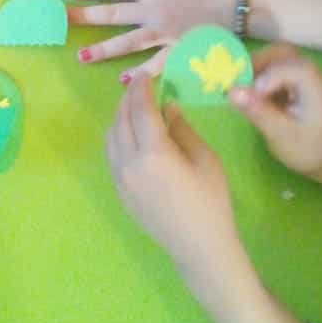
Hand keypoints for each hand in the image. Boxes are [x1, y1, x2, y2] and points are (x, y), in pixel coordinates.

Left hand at [69, 0, 234, 79]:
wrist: (236, 3)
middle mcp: (152, 10)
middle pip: (114, 14)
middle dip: (86, 16)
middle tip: (62, 20)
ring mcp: (163, 33)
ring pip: (128, 42)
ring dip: (104, 49)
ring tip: (81, 56)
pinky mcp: (177, 50)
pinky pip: (156, 63)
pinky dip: (140, 72)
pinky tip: (123, 80)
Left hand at [108, 77, 317, 322]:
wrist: (199, 247)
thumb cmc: (211, 201)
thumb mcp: (204, 158)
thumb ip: (181, 128)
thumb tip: (167, 106)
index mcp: (154, 152)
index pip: (140, 108)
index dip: (142, 88)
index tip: (146, 75)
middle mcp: (129, 162)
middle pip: (120, 118)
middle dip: (129, 99)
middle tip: (141, 87)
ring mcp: (120, 178)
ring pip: (110, 135)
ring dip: (120, 116)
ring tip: (136, 108)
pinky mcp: (118, 190)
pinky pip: (111, 153)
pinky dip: (117, 135)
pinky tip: (132, 133)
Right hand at [229, 44, 321, 176]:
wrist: (317, 155)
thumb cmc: (302, 149)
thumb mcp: (280, 135)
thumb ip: (258, 112)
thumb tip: (231, 91)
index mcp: (318, 93)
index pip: (299, 69)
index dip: (273, 74)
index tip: (252, 92)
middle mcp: (312, 78)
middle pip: (286, 54)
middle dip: (259, 63)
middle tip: (237, 80)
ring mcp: (301, 76)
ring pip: (276, 56)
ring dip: (255, 66)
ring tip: (239, 84)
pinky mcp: (290, 78)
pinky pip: (271, 64)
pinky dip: (255, 71)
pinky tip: (245, 88)